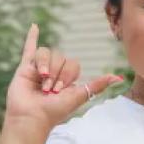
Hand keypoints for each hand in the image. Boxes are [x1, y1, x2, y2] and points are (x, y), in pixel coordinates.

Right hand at [4, 24, 123, 135]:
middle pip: (60, 57)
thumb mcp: (79, 96)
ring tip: (41, 83)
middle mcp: (54, 73)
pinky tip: (34, 26)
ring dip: (45, 67)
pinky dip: (32, 37)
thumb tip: (119, 77)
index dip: (68, 75)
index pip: (72, 63)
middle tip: (50, 90)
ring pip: (46, 53)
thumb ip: (97, 85)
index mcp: (66, 79)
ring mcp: (39, 69)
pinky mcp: (24, 68)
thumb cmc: (54, 110)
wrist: (32, 116)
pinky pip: (29, 49)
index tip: (60, 91)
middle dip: (56, 74)